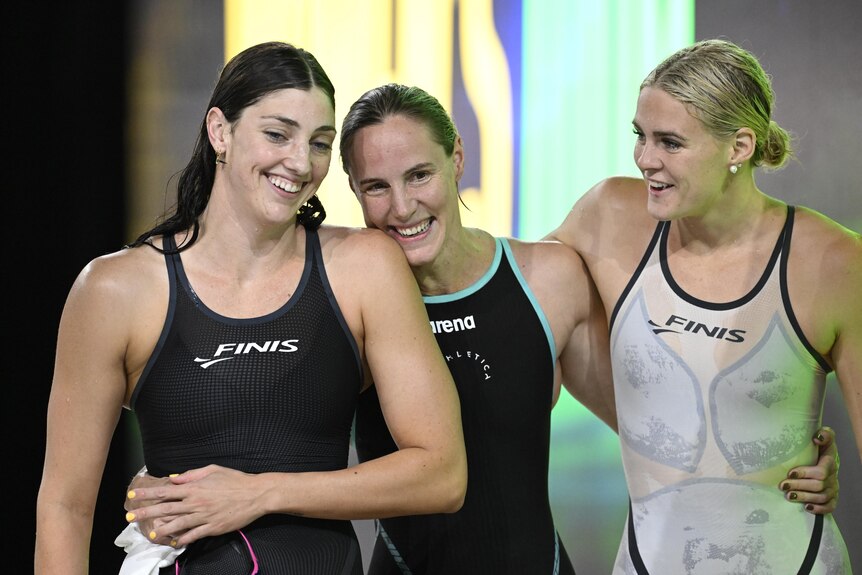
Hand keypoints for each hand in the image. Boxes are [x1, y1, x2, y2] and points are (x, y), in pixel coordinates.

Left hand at [124, 464, 266, 546]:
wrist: (255, 494)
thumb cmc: (235, 479)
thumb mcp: (213, 470)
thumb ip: (192, 474)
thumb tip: (175, 478)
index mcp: (194, 488)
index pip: (165, 491)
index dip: (148, 494)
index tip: (133, 495)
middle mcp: (196, 503)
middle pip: (166, 509)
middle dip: (146, 513)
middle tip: (130, 517)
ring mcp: (204, 516)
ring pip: (177, 525)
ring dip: (161, 529)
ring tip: (150, 533)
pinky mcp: (212, 528)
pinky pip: (194, 535)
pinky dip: (183, 540)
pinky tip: (175, 543)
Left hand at [779, 427, 838, 513]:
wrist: (825, 460)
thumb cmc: (820, 449)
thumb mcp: (824, 438)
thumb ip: (825, 434)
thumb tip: (817, 437)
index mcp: (830, 462)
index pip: (821, 471)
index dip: (805, 473)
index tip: (790, 473)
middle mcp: (833, 477)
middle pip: (818, 485)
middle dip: (799, 486)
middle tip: (783, 485)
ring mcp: (833, 489)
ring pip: (821, 497)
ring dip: (804, 497)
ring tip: (788, 496)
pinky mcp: (832, 498)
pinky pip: (829, 507)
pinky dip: (819, 508)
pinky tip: (806, 507)